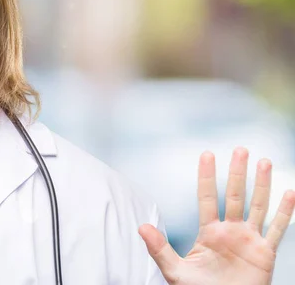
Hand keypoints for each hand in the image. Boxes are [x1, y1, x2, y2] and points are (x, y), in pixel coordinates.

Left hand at [139, 148, 294, 284]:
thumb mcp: (175, 271)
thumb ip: (159, 249)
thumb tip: (141, 228)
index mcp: (208, 232)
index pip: (207, 198)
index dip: (207, 177)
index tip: (207, 154)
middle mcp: (230, 232)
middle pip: (235, 195)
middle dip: (237, 173)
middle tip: (240, 149)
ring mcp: (249, 240)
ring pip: (257, 206)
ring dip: (261, 185)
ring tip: (263, 162)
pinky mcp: (265, 254)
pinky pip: (277, 230)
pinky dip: (285, 212)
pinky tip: (289, 193)